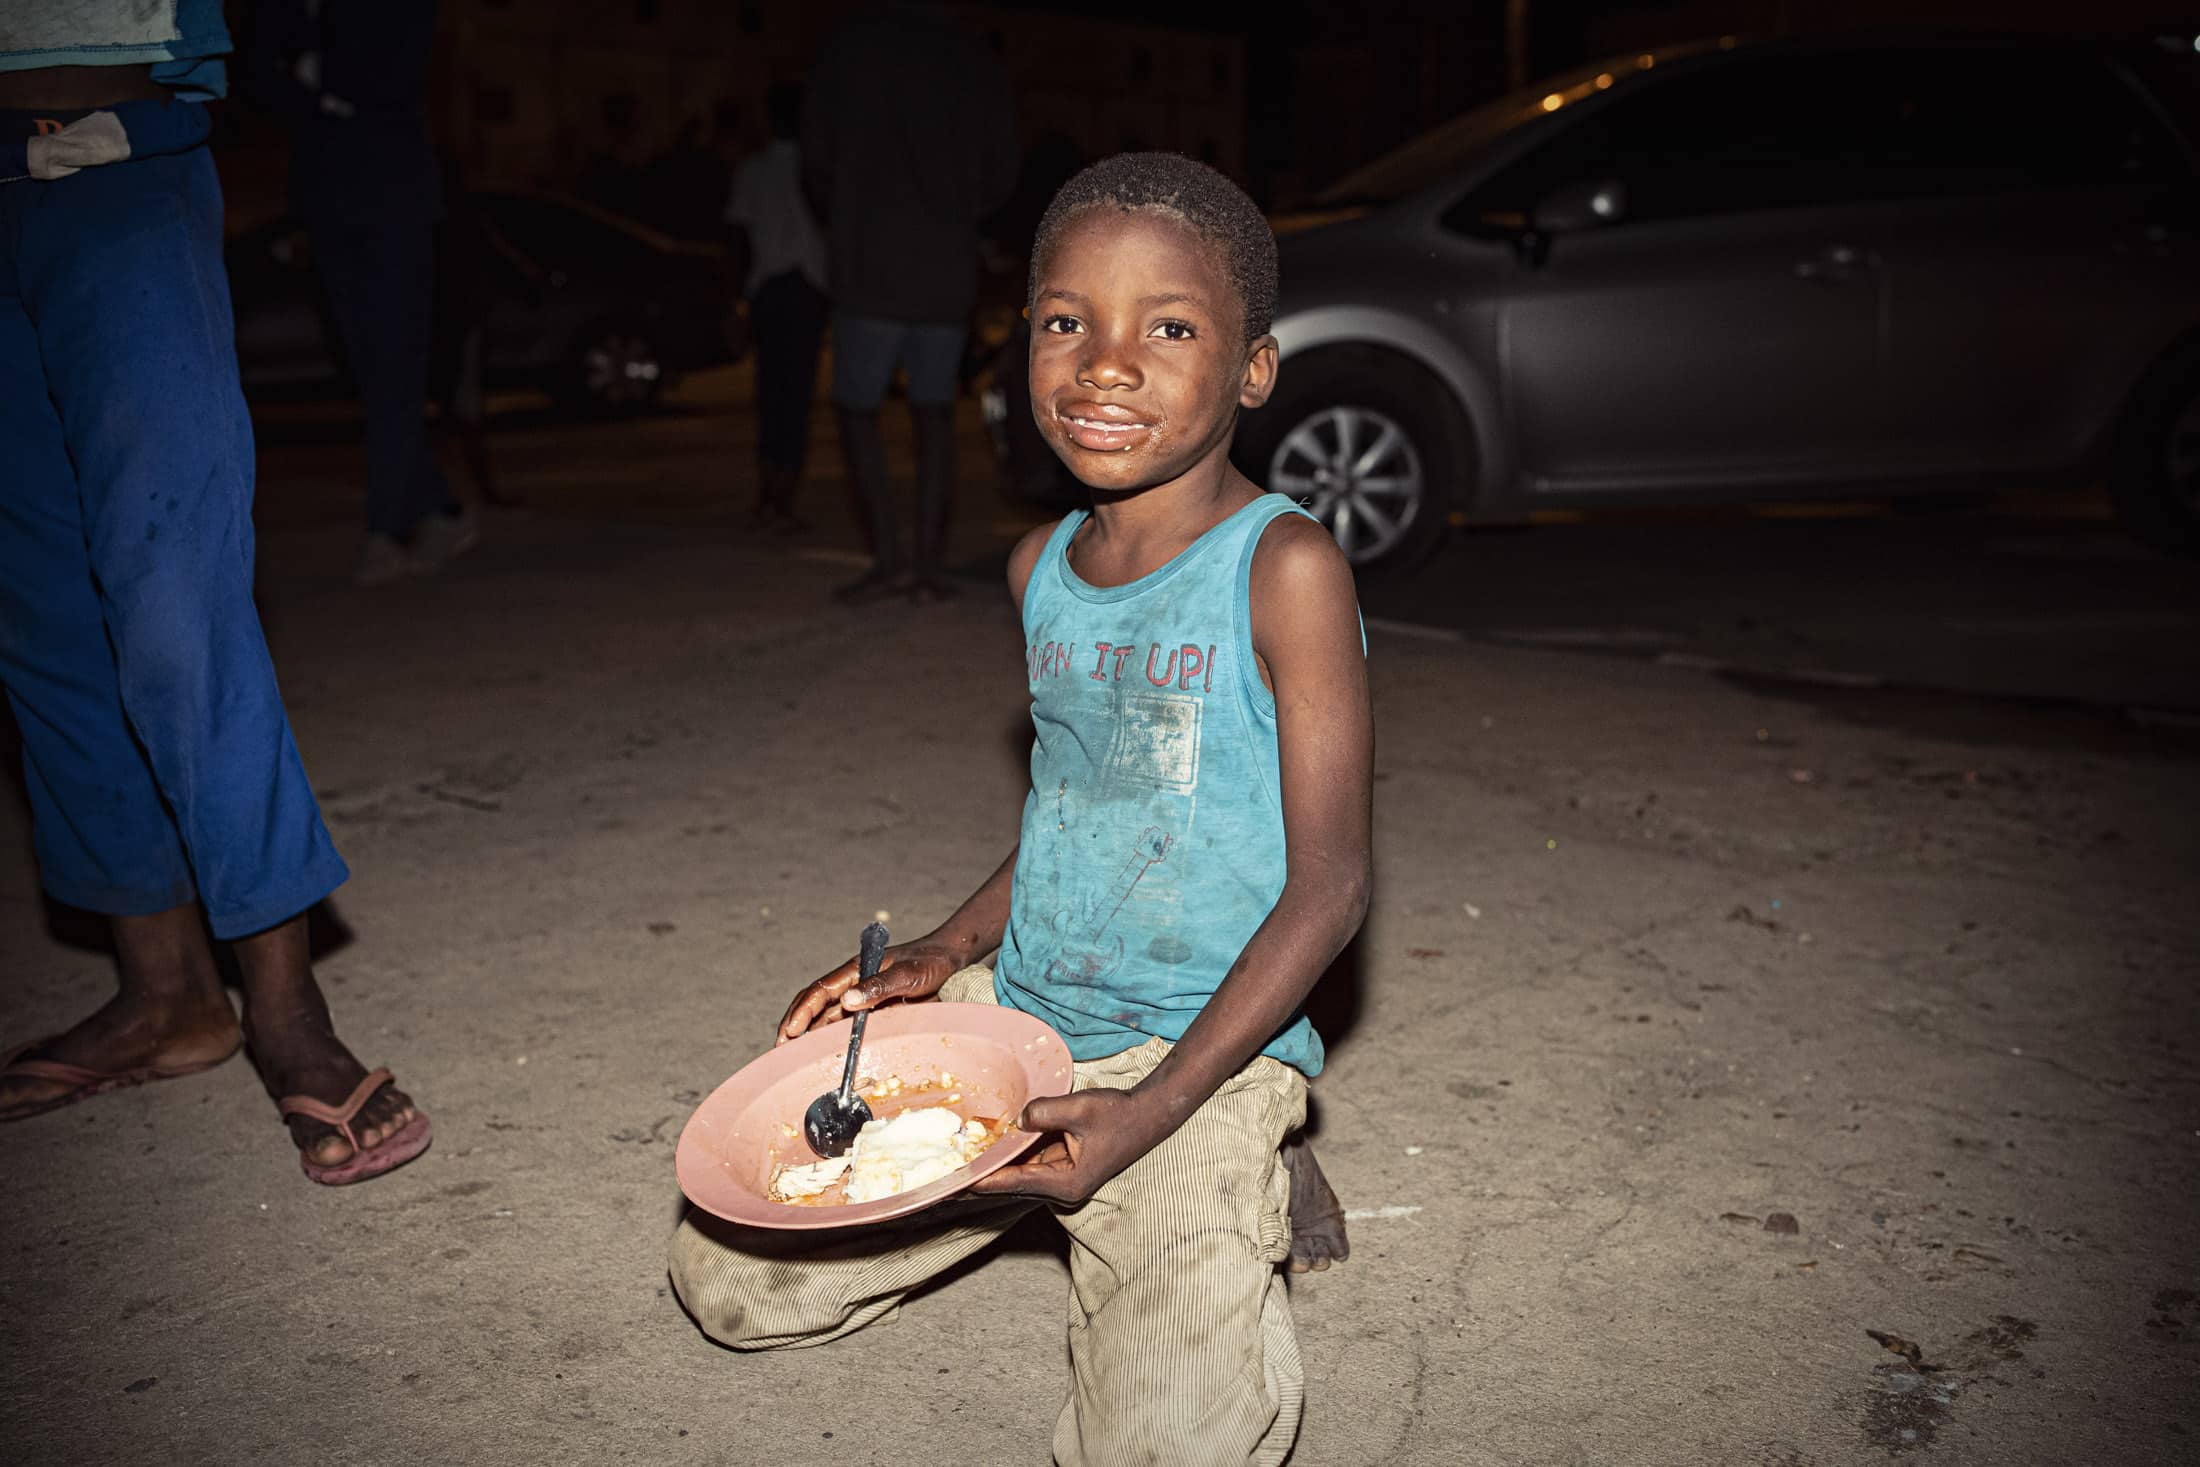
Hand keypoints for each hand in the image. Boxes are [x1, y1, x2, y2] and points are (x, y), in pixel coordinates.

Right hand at [774, 941, 960, 1044]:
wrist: (951, 962)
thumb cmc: (929, 962)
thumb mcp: (906, 974)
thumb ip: (878, 986)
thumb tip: (847, 1002)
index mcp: (856, 970)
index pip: (820, 991)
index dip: (802, 1011)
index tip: (789, 1032)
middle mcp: (855, 985)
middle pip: (817, 1005)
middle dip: (796, 1025)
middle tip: (781, 1049)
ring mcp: (864, 998)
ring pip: (829, 1018)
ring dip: (811, 1035)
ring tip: (795, 1056)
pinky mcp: (875, 1011)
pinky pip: (849, 1026)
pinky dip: (835, 1040)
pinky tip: (827, 1054)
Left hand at [966, 1088, 1169, 1205]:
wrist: (1148, 1115)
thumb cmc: (1118, 1115)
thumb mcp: (1080, 1108)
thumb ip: (1045, 1113)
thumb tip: (1016, 1119)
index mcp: (1066, 1183)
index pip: (1015, 1181)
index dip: (984, 1179)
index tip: (956, 1181)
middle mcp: (1062, 1187)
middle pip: (1013, 1182)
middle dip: (984, 1173)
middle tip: (949, 1168)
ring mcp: (1063, 1178)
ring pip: (1021, 1171)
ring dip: (998, 1162)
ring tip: (962, 1153)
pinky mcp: (1065, 1166)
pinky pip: (1032, 1160)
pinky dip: (1014, 1152)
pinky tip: (992, 1141)